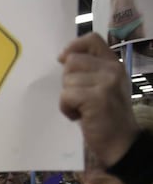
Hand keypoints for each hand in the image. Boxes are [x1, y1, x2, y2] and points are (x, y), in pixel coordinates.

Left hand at [58, 32, 138, 166]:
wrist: (120, 144)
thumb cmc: (105, 117)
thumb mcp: (101, 88)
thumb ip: (88, 71)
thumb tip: (62, 57)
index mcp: (113, 64)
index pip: (92, 39)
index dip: (73, 46)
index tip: (62, 59)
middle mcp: (112, 69)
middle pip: (72, 61)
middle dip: (67, 81)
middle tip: (79, 98)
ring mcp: (106, 82)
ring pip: (67, 80)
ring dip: (67, 98)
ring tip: (81, 109)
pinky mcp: (97, 98)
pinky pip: (66, 95)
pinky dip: (66, 109)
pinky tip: (78, 117)